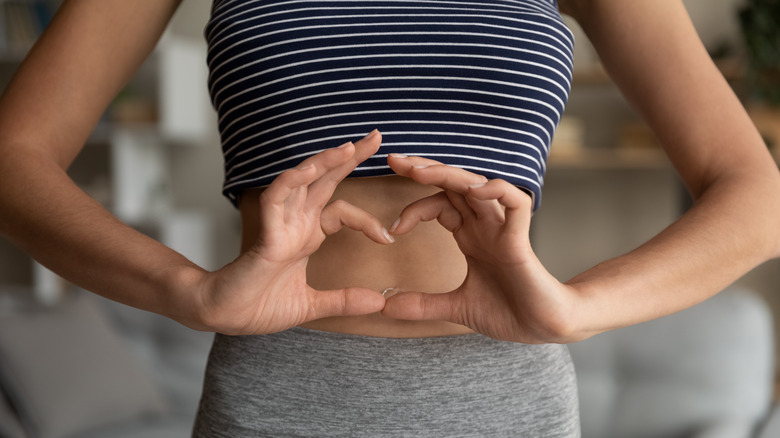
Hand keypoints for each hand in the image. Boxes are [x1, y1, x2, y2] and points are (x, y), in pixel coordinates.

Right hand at [196, 131, 390, 334]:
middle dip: (350, 158)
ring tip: (349, 146)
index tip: (389, 238)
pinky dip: (292, 181)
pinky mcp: (265, 234)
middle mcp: (295, 223)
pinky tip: (310, 169)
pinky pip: (276, 198)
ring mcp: (280, 225)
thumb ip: (343, 301)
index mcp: (307, 236)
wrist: (223, 317)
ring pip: (303, 181)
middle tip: (376, 136)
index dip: (367, 219)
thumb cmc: (257, 306)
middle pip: (326, 180)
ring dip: (324, 161)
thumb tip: (378, 302)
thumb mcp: (311, 305)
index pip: (341, 210)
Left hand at [382, 154, 582, 343]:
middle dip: (425, 170)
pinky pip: (515, 204)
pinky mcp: (520, 240)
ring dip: (449, 175)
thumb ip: (422, 306)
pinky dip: (497, 191)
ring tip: (419, 171)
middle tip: (395, 160)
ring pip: (478, 187)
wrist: (543, 330)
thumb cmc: (508, 312)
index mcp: (471, 236)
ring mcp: (503, 230)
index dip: (414, 209)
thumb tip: (385, 307)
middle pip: (455, 185)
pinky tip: (475, 191)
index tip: (391, 229)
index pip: (440, 204)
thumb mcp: (456, 308)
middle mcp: (486, 226)